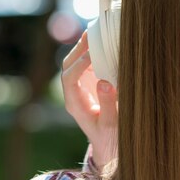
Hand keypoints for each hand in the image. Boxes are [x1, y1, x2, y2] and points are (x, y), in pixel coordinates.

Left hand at [61, 31, 117, 168]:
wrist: (111, 148)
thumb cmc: (111, 140)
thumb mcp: (111, 126)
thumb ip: (108, 105)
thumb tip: (105, 83)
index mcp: (75, 104)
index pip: (69, 79)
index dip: (79, 64)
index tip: (94, 54)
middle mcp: (74, 94)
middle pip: (68, 66)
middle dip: (78, 49)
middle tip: (92, 32)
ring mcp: (81, 88)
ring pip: (75, 63)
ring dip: (84, 47)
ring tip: (97, 31)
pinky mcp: (91, 85)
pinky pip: (87, 65)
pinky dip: (93, 53)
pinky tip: (103, 42)